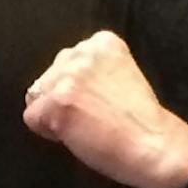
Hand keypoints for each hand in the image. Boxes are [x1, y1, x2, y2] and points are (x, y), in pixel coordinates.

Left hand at [23, 31, 187, 187]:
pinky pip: (32, 119)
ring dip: (53, 114)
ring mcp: (68, 77)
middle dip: (61, 98)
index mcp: (102, 42)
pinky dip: (48, 132)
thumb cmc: (141, 120)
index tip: (99, 103)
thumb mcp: (121, 75)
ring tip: (85, 126)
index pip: (67, 62)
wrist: (155, 146)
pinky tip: (76, 136)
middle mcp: (82, 51)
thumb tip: (57, 84)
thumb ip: (92, 71)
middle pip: (48, 77)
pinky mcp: (57, 103)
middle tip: (92, 117)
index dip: (77, 89)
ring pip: (37, 97)